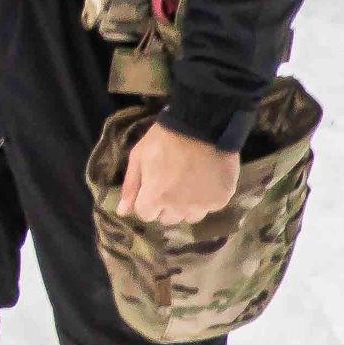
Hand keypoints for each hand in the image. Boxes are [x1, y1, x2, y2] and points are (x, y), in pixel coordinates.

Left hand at [116, 121, 241, 225]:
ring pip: (190, 217)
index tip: (151, 187)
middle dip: (165, 205)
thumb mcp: (139, 157)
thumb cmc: (165, 138)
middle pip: (168, 219)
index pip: (146, 215)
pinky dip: (206, 199)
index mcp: (155, 198)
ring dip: (186, 207)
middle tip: (170, 184)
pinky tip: (204, 180)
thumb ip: (131, 187)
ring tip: (188, 185)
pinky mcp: (221, 200)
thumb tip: (122, 212)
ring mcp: (202, 206)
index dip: (146, 201)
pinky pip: (210, 208)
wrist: (202, 126)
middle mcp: (179, 208)